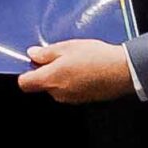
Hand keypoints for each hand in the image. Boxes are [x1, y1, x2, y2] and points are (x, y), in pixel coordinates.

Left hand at [18, 39, 135, 102]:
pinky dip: (74, 81)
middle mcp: (57, 93)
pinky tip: (86, 69)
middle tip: (60, 56)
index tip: (34, 62)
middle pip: (41, 85)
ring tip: (76, 61)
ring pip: (57, 87)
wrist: (122, 71)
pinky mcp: (83, 100)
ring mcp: (71, 99)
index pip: (24, 83)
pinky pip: (71, 90)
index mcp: (50, 79)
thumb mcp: (67, 47)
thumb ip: (46, 53)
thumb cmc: (96, 58)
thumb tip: (33, 55)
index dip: (26, 72)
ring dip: (61, 76)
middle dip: (46, 71)